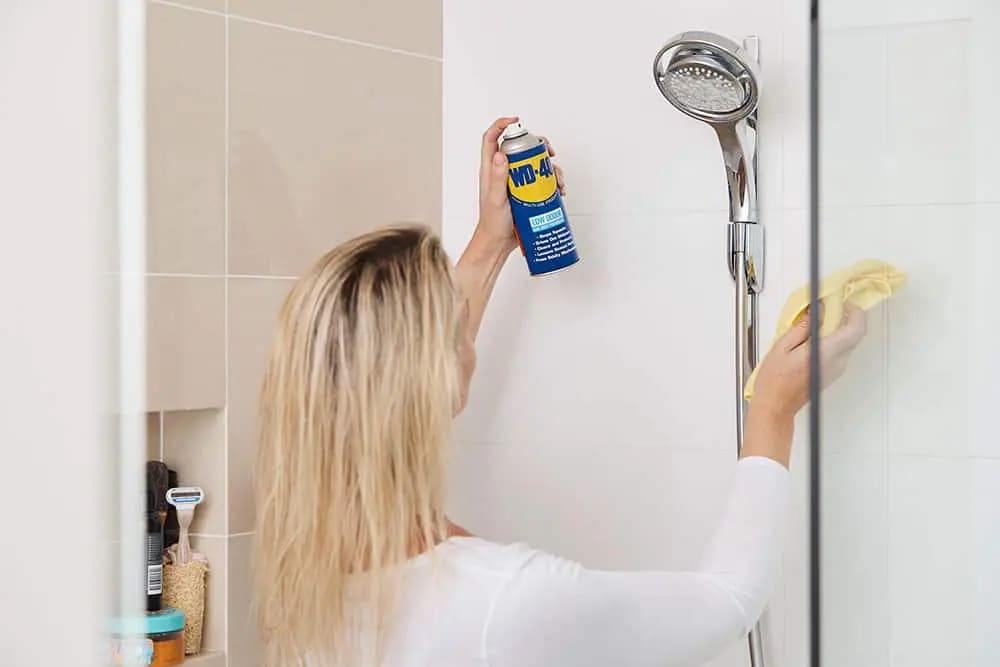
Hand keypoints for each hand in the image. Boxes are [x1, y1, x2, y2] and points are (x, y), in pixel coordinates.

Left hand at [475, 116, 565, 253]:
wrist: (499, 243)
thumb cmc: (492, 223)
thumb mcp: (496, 199)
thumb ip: (497, 178)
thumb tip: (501, 154)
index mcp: (491, 169)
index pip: (492, 139)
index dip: (502, 125)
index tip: (517, 120)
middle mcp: (504, 172)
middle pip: (521, 148)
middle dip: (538, 146)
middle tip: (549, 153)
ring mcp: (517, 182)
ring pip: (536, 165)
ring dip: (551, 168)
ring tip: (558, 181)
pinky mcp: (528, 193)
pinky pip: (542, 182)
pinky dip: (554, 183)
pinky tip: (560, 191)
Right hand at [750, 303, 868, 418]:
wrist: (776, 405)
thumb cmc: (775, 381)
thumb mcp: (782, 347)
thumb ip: (802, 327)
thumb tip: (816, 312)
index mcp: (825, 353)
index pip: (856, 328)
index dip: (854, 311)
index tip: (842, 303)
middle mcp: (836, 362)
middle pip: (854, 334)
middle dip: (843, 317)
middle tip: (826, 310)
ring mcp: (837, 369)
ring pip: (848, 342)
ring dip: (836, 329)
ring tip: (814, 325)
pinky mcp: (833, 372)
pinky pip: (840, 351)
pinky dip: (831, 340)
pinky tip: (812, 340)